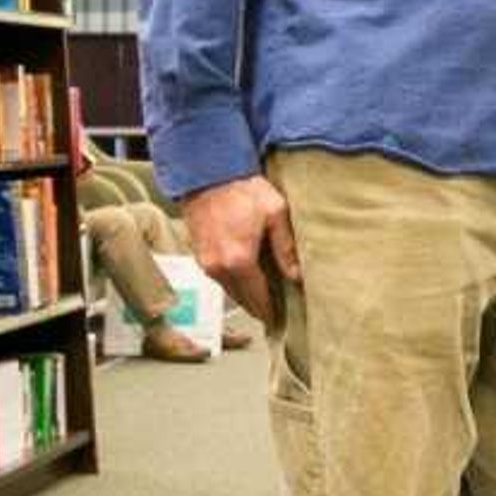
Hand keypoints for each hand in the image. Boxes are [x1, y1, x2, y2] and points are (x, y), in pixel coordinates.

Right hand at [183, 174, 299, 327]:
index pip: (258, 299)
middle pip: (243, 300)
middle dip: (260, 308)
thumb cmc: (242, 189)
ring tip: (265, 298)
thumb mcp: (275, 213)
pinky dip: (234, 283)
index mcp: (239, 261)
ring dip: (246, 296)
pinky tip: (247, 278)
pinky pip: (219, 278)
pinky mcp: (199, 255)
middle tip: (277, 314)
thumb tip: (296, 276)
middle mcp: (219, 268)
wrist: (208, 173)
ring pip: (230, 291)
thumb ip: (286, 247)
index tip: (281, 322)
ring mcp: (206, 263)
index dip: (270, 312)